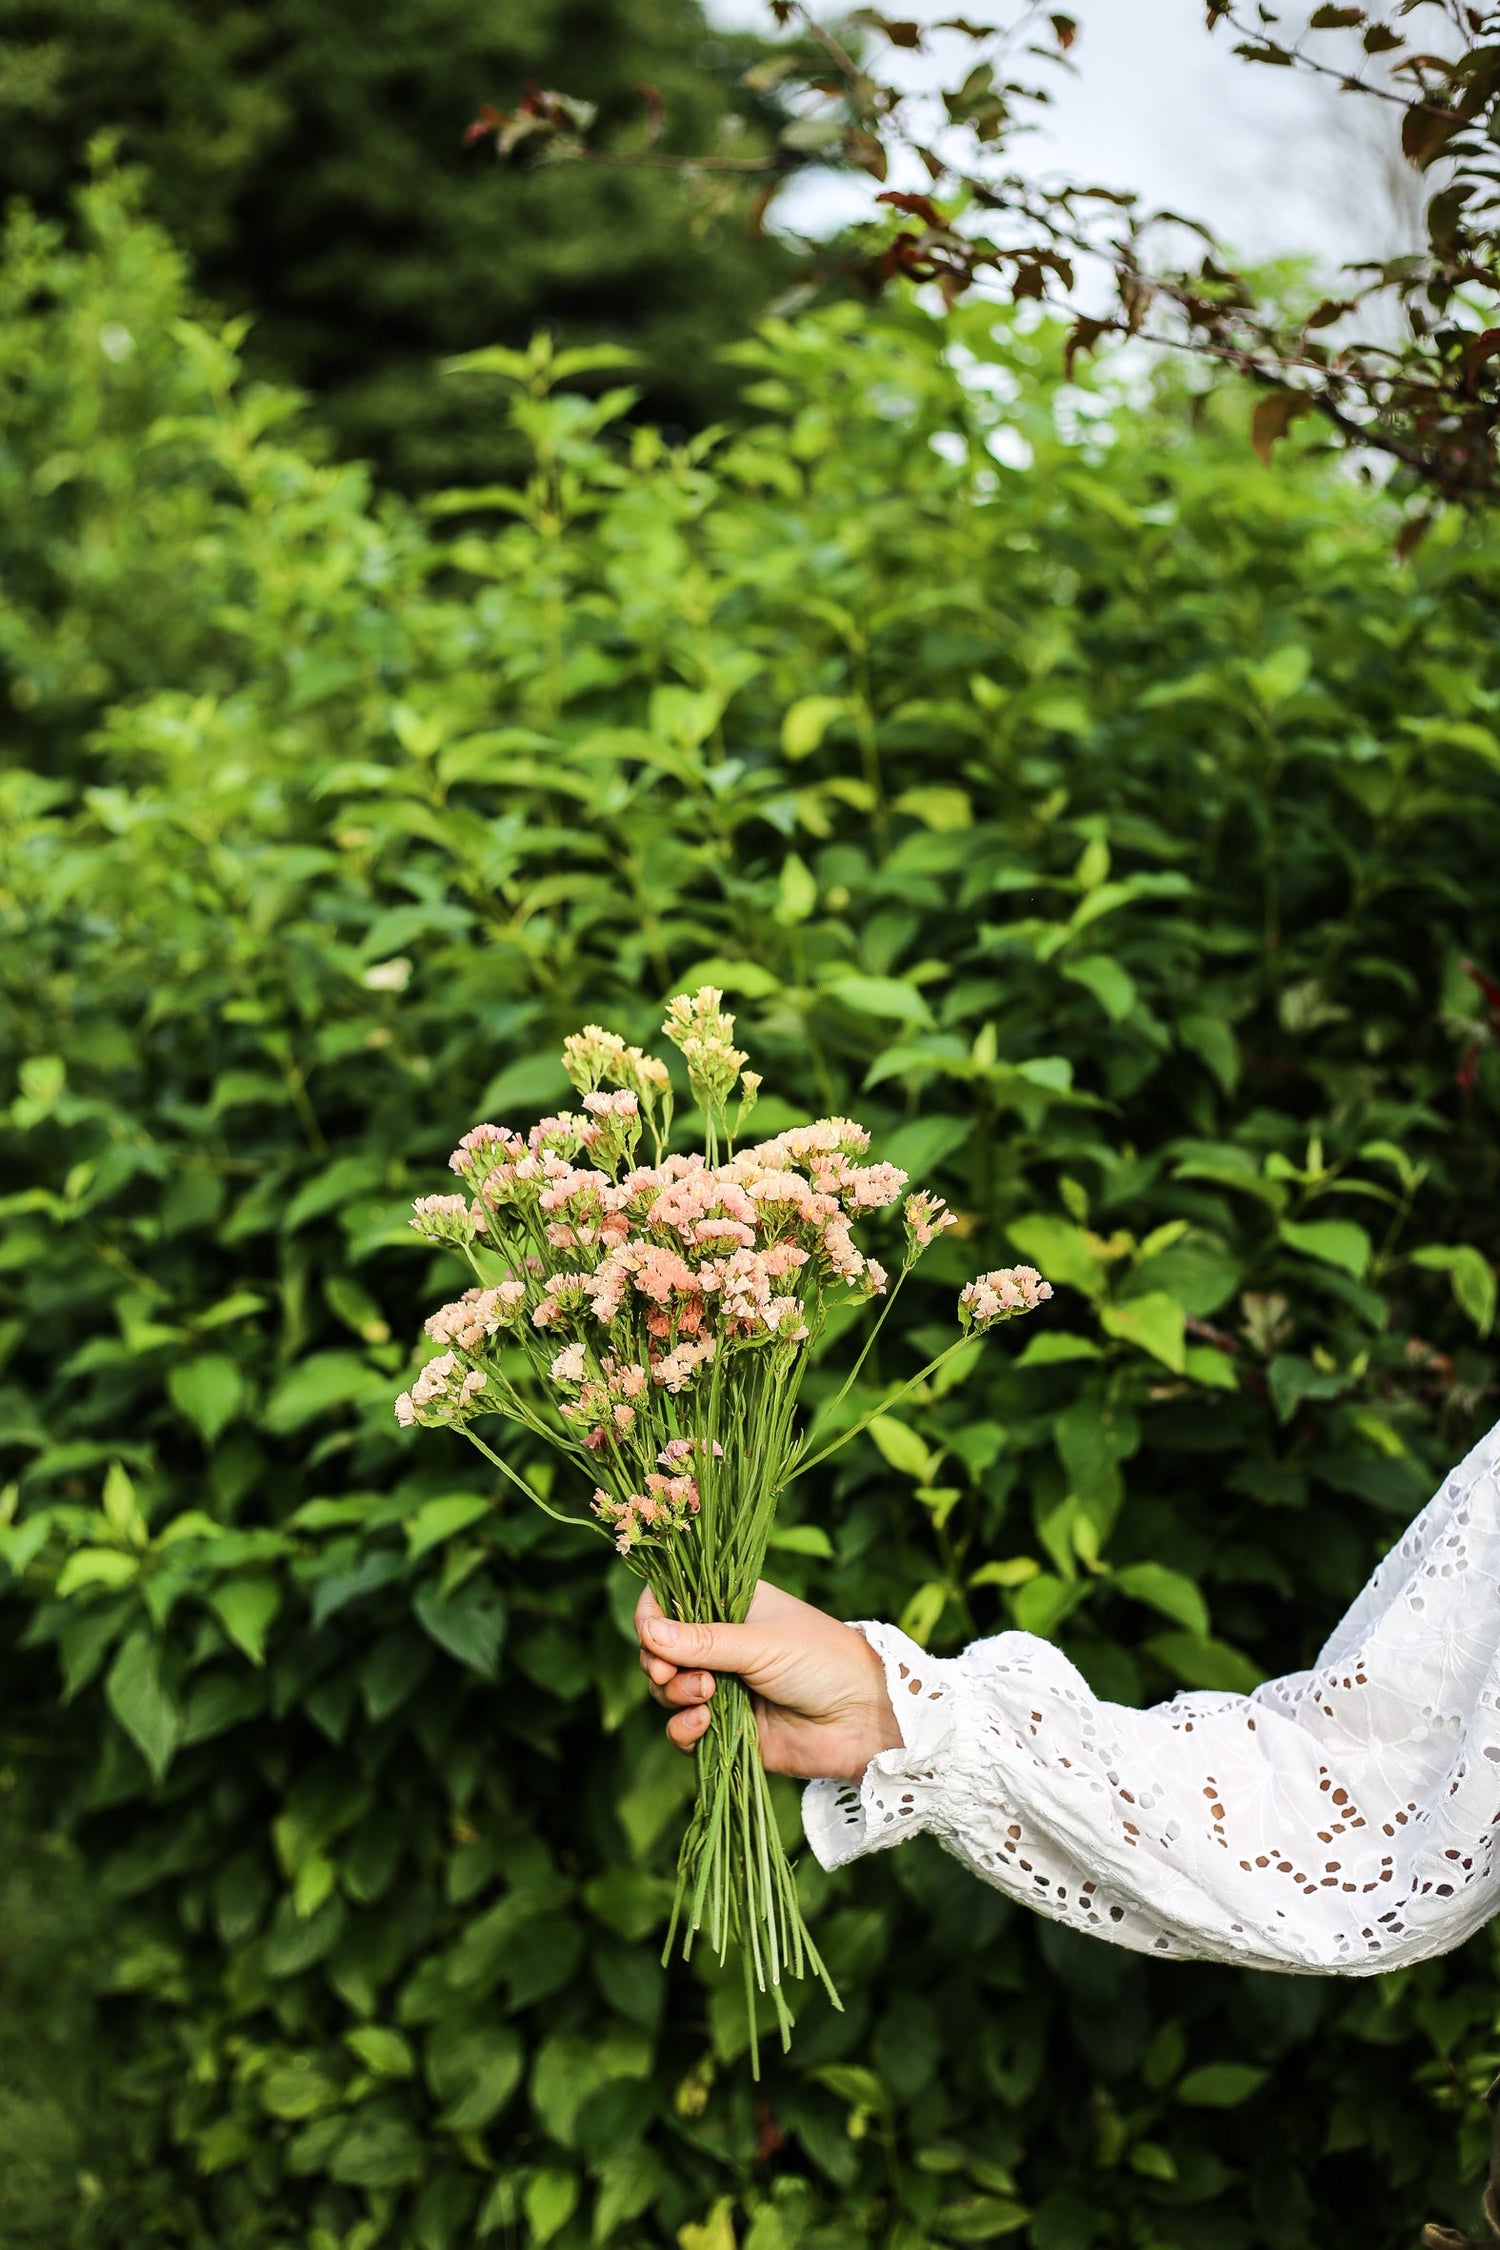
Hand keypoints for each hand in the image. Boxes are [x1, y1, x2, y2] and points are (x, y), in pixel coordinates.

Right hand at [635, 1579, 902, 1782]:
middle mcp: (720, 1644)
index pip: (671, 1600)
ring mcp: (721, 1687)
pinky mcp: (724, 1729)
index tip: (651, 1634)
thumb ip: (703, 1641)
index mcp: (730, 1605)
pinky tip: (704, 1723)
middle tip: (675, 1673)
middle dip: (660, 1662)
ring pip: (666, 1690)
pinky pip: (682, 1731)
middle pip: (660, 1649)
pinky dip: (683, 1729)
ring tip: (706, 1696)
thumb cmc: (822, 1661)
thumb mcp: (761, 1643)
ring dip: (674, 1694)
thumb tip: (646, 1632)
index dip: (652, 1617)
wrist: (862, 1720)